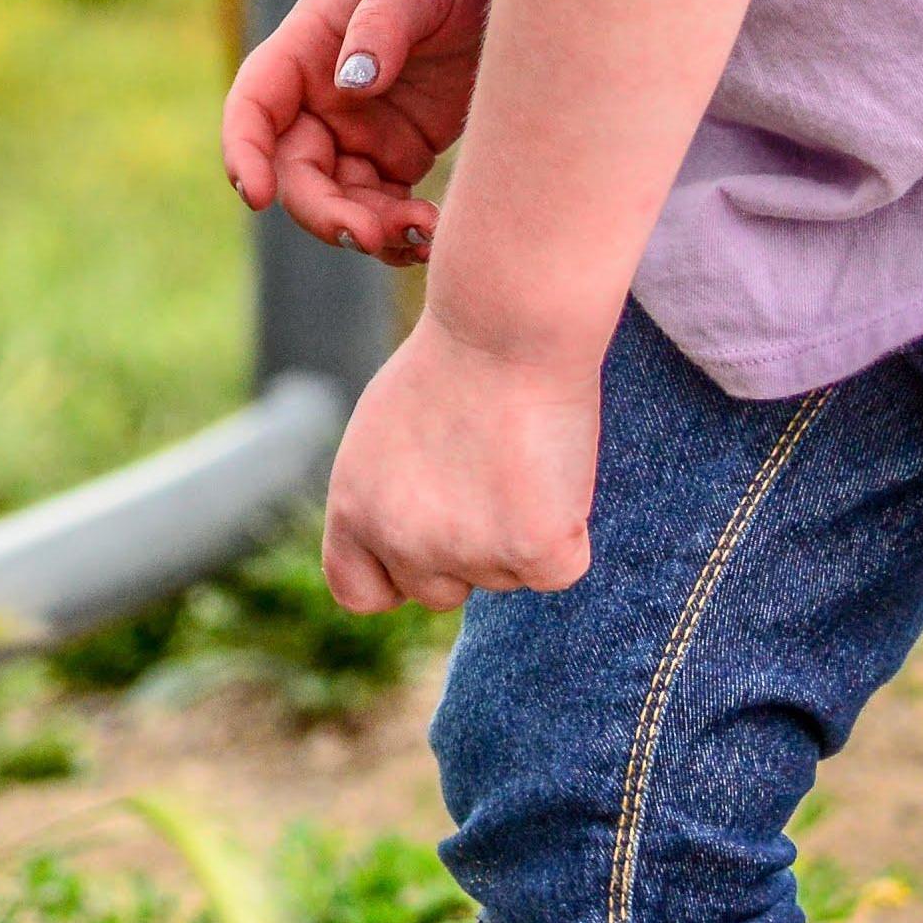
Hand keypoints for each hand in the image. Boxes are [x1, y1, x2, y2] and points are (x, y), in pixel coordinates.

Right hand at [220, 0, 497, 268]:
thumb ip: (381, 25)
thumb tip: (353, 82)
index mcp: (304, 49)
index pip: (255, 106)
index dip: (245, 152)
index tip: (256, 196)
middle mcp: (321, 96)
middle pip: (294, 170)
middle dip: (324, 212)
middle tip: (371, 235)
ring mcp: (358, 129)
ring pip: (339, 200)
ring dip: (368, 230)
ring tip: (424, 235)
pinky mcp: (399, 152)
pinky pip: (383, 207)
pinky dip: (399, 233)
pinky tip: (433, 238)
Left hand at [322, 313, 600, 611]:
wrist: (503, 330)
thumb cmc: (449, 365)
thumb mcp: (382, 436)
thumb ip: (387, 498)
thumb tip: (407, 543)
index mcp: (356, 511)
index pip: (358, 591)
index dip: (393, 578)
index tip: (425, 551)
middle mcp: (402, 542)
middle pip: (440, 592)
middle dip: (466, 552)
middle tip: (485, 477)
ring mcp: (469, 554)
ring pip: (505, 577)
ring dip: (518, 535)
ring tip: (514, 457)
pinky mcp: (534, 553)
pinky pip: (559, 568)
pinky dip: (566, 532)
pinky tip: (551, 472)